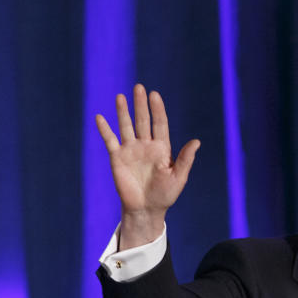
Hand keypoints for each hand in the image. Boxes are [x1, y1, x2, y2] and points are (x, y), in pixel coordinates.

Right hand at [95, 83, 199, 248]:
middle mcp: (145, 145)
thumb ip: (185, 159)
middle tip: (139, 87)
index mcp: (162, 149)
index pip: (160, 124)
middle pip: (143, 121)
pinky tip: (100, 117)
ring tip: (121, 96)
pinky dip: (105, 129)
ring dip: (123, 112)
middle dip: (141, 105)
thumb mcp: (178, 177)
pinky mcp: (117, 157)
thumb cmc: (165, 195)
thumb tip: (197, 141)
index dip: (157, 110)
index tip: (155, 95)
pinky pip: (110, 140)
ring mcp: (130, 150)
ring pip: (126, 126)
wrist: (146, 209)